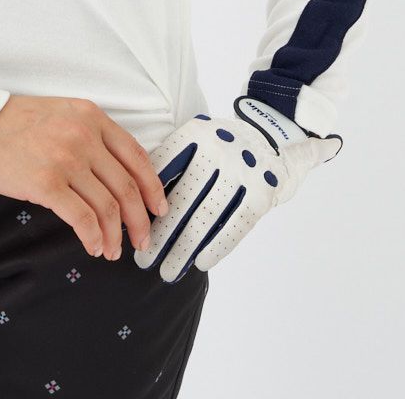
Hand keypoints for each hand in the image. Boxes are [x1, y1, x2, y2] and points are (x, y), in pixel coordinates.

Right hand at [0, 94, 169, 259]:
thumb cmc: (11, 122)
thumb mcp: (59, 114)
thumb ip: (88, 135)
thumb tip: (113, 178)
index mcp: (90, 116)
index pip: (136, 156)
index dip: (152, 187)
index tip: (158, 207)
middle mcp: (84, 136)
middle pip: (126, 186)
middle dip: (139, 220)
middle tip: (142, 240)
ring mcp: (66, 159)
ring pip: (108, 207)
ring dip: (115, 235)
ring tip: (112, 250)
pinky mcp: (46, 183)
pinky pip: (82, 218)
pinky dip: (93, 237)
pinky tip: (92, 246)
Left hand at [133, 95, 341, 282]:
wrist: (274, 139)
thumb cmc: (223, 146)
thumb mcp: (197, 139)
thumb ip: (172, 161)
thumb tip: (138, 199)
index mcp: (196, 134)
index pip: (163, 171)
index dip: (145, 201)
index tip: (130, 227)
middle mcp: (218, 150)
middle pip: (183, 198)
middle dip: (162, 233)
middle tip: (143, 259)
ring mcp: (242, 172)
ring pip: (207, 216)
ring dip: (185, 247)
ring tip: (167, 270)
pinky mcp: (261, 193)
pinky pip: (235, 224)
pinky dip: (217, 246)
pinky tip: (200, 263)